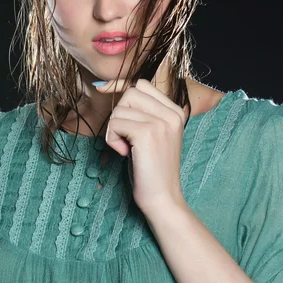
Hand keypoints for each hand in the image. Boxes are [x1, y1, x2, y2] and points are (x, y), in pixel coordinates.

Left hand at [95, 78, 187, 216]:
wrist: (162, 198)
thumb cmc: (151, 168)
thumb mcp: (152, 133)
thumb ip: (142, 112)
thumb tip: (105, 86)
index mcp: (176, 111)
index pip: (142, 85)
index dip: (123, 95)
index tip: (117, 110)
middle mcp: (172, 113)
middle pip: (130, 93)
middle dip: (120, 114)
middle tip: (127, 137)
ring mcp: (162, 122)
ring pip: (120, 109)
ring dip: (115, 130)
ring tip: (127, 148)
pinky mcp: (147, 133)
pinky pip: (115, 123)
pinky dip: (112, 139)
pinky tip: (124, 153)